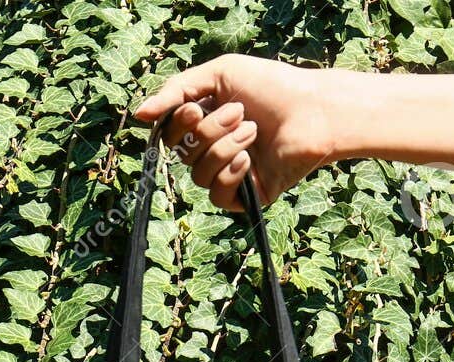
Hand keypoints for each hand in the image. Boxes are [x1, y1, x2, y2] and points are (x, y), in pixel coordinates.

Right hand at [134, 56, 339, 208]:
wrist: (314, 111)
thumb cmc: (272, 86)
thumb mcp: (220, 73)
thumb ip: (177, 90)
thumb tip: (139, 114)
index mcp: (204, 122)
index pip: (169, 134)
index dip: (176, 125)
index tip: (195, 107)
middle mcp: (214, 149)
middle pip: (182, 154)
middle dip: (208, 131)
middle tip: (241, 113)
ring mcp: (230, 174)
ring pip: (199, 175)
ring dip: (224, 148)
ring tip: (254, 131)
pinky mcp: (246, 196)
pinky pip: (217, 196)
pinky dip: (231, 175)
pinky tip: (250, 159)